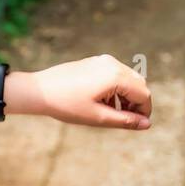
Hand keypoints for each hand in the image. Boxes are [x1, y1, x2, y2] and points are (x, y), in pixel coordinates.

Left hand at [21, 54, 151, 129]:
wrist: (37, 91)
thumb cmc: (65, 105)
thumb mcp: (97, 117)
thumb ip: (124, 120)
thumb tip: (147, 124)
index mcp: (115, 76)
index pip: (143, 94)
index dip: (144, 111)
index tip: (137, 124)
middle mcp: (112, 64)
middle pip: (138, 84)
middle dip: (136, 102)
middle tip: (125, 119)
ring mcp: (102, 61)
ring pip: (127, 79)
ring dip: (126, 96)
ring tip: (112, 113)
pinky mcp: (93, 62)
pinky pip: (114, 74)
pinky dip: (115, 88)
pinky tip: (103, 102)